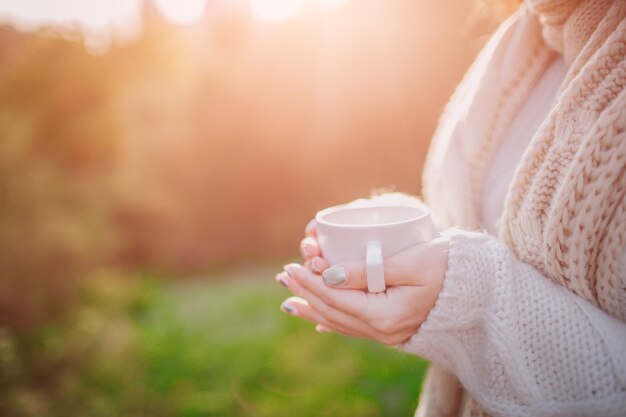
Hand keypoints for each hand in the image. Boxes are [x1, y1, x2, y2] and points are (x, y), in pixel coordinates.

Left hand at [276, 221, 449, 345]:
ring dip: (313, 308)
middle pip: (333, 311)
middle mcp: (384, 330)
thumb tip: (329, 275)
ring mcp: (388, 334)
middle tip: (284, 277)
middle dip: (306, 293)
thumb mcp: (411, 263)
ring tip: (289, 300)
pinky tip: (317, 319)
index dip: (310, 283)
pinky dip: (332, 320)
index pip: (336, 298)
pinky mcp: (391, 329)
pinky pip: (354, 327)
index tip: (291, 267)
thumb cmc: (449, 267)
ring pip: (340, 321)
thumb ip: (368, 270)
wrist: (480, 289)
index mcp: (386, 315)